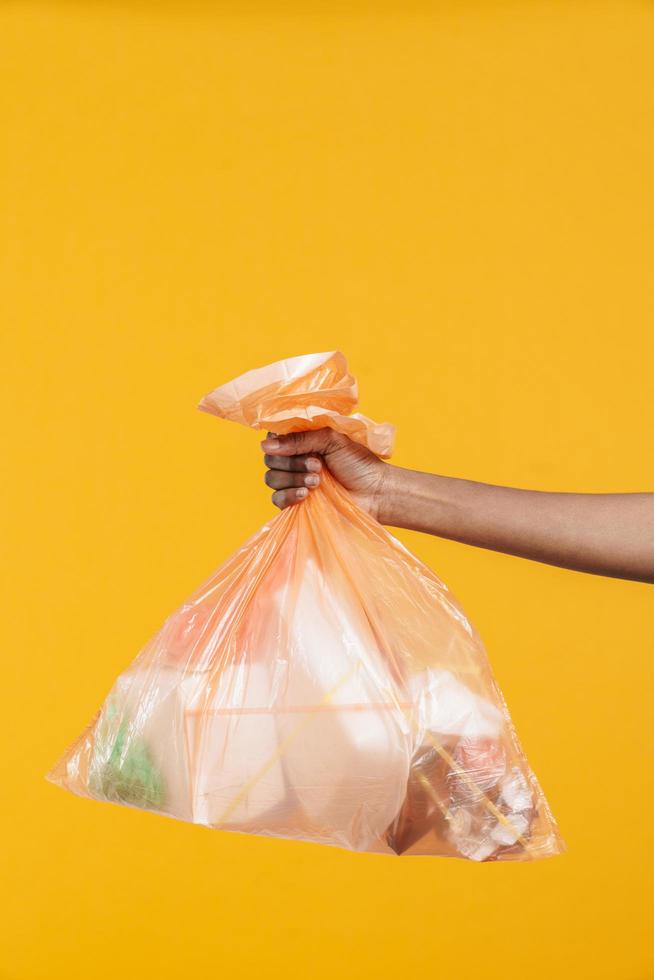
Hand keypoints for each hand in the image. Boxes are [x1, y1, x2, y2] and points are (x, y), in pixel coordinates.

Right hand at [261, 428, 389, 518]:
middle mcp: (294, 461)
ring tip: (318, 481)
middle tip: (318, 465)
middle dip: (291, 462)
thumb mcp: (331, 440)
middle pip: (270, 459)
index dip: (277, 442)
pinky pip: (276, 499)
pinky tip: (306, 495)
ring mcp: (293, 483)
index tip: (290, 445)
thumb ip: (299, 439)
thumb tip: (265, 445)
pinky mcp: (295, 504)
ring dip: (294, 478)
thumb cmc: (358, 463)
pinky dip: (289, 495)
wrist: (374, 492)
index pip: (274, 438)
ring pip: (272, 478)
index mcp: (302, 442)